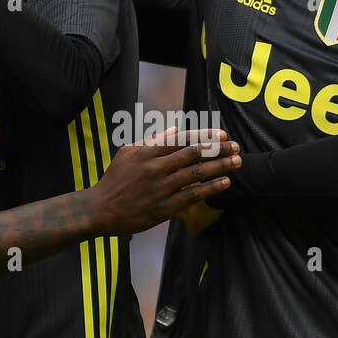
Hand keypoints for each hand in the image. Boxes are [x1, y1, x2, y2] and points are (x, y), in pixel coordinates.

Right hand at [91, 129, 240, 235]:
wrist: (100, 209)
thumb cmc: (115, 179)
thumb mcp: (129, 152)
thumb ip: (154, 140)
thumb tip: (177, 129)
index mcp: (148, 152)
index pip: (182, 140)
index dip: (205, 136)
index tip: (222, 135)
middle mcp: (156, 168)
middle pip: (193, 155)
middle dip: (218, 149)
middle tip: (237, 147)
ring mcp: (160, 188)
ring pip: (196, 174)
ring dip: (220, 167)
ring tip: (237, 162)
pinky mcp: (164, 208)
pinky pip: (192, 196)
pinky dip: (211, 188)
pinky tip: (225, 183)